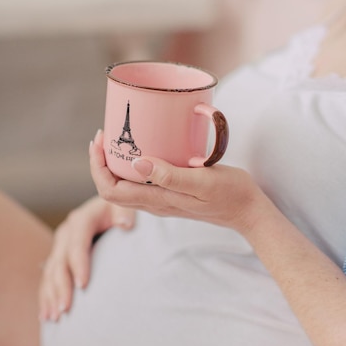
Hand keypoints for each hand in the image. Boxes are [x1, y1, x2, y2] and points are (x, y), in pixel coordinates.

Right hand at [39, 195, 135, 321]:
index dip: (79, 265)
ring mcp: (60, 246)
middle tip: (65, 310)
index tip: (84, 285)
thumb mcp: (124, 207)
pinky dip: (46, 297)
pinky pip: (48, 279)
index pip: (77, 244)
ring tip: (54, 317)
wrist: (109, 209)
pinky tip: (46, 315)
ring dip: (50, 296)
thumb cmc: (121, 211)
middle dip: (61, 287)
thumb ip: (125, 213)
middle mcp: (66, 233)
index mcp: (81, 221)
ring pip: (50, 273)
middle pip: (60, 263)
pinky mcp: (59, 257)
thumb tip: (124, 224)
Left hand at [89, 129, 267, 234]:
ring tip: (116, 138)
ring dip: (114, 165)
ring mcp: (162, 201)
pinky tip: (141, 150)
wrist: (248, 211)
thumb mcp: (202, 181)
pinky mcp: (171, 195)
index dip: (98, 166)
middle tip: (104, 135)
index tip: (100, 140)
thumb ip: (169, 176)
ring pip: (124, 187)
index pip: (110, 190)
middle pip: (111, 189)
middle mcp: (155, 203)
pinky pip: (140, 184)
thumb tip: (137, 164)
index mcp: (157, 200)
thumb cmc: (230, 194)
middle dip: (101, 163)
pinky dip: (131, 167)